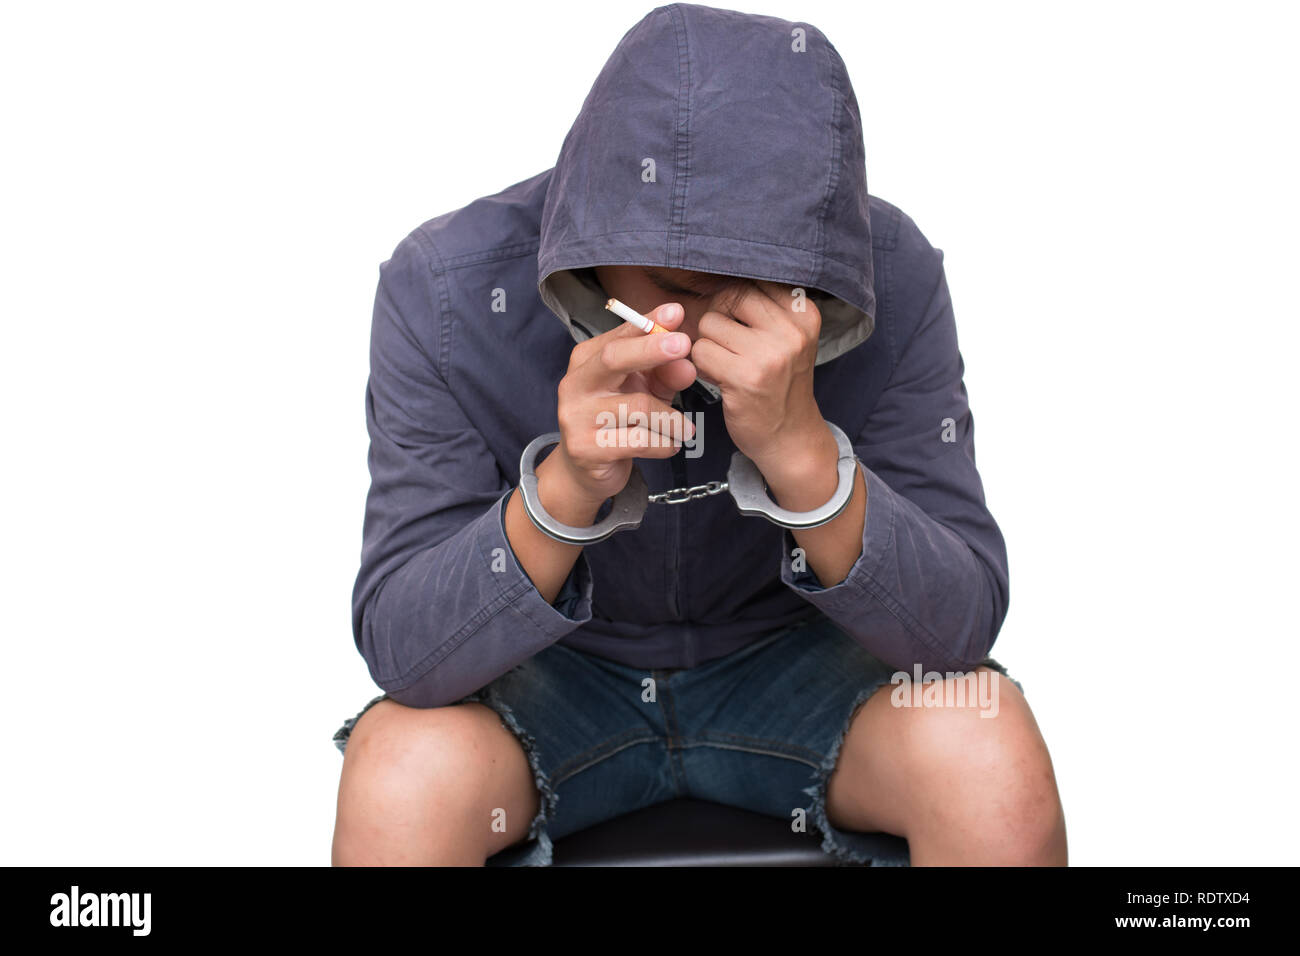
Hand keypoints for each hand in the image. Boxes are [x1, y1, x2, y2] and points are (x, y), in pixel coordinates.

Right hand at [542, 302, 698, 519]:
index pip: (620, 334)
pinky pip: (637, 441)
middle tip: (685, 345)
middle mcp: (576, 384)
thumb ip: (664, 374)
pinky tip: (670, 445)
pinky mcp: (586, 448)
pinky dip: (664, 444)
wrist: (584, 470)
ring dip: (671, 418)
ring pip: (637, 407)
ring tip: (686, 429)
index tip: (677, 312)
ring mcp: (576, 416)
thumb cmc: (618, 421)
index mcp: (587, 361)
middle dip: (652, 349)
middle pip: (614, 359)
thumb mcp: (644, 390)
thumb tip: (687, 364)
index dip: (649, 322)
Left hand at [688, 280, 826, 476]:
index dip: (733, 302)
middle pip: (728, 297)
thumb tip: (714, 276)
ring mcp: (769, 355)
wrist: (791, 437)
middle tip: (729, 346)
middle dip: (718, 320)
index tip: (740, 326)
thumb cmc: (782, 384)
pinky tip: (722, 379)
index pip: (750, 282)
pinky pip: (700, 352)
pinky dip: (702, 366)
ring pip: (709, 324)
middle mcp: (791, 330)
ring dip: (709, 345)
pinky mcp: (745, 378)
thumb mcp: (788, 339)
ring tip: (728, 365)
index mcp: (804, 313)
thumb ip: (764, 307)